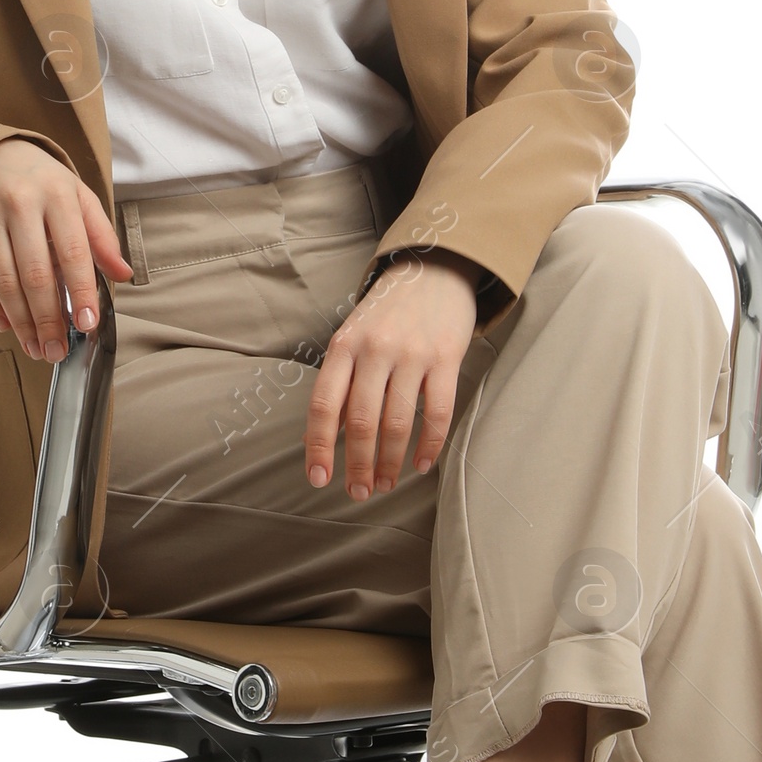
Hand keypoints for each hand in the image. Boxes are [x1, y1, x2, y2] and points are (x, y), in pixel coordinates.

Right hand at [0, 138, 132, 359]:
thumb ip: (101, 237)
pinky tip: (6, 324)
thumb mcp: (78, 197)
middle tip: (57, 349)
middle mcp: (18, 201)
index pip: (73, 252)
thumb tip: (123, 274)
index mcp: (56, 194)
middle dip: (48, 320)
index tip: (87, 324)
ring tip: (36, 345)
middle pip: (35, 274)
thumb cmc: (40, 182)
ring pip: (3, 281)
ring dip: (21, 322)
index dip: (81, 293)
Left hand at [305, 250, 479, 497]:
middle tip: (359, 493)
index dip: (319, 446)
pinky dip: (429, 444)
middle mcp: (375, 348)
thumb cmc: (387, 313)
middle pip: (362, 420)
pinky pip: (438, 411)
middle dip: (359, 464)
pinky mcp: (447, 356)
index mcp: (344, 345)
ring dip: (391, 461)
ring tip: (386, 484)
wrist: (435, 269)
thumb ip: (337, 386)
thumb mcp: (352, 339)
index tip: (319, 479)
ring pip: (398, 421)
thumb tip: (314, 440)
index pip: (325, 403)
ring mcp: (413, 352)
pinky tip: (421, 464)